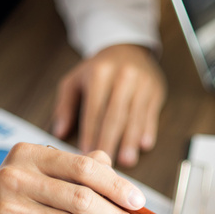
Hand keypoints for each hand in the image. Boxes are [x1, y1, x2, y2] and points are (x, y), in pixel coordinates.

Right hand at [0, 143, 147, 213]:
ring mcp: (11, 211)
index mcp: (29, 155)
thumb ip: (82, 170)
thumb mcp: (45, 176)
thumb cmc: (18, 203)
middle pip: (83, 199)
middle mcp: (16, 178)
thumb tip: (121, 179)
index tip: (138, 203)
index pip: (84, 167)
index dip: (117, 186)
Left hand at [52, 44, 165, 166]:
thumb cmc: (98, 70)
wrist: (127, 48)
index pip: (94, 109)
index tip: (86, 152)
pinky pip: (151, 114)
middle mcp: (122, 76)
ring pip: (135, 116)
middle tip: (106, 164)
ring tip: (126, 160)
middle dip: (110, 141)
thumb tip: (59, 132)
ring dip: (131, 141)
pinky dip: (148, 130)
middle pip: (115, 115)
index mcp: (99, 73)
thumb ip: (65, 106)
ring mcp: (142, 83)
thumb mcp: (75, 80)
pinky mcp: (156, 90)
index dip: (90, 132)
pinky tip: (144, 145)